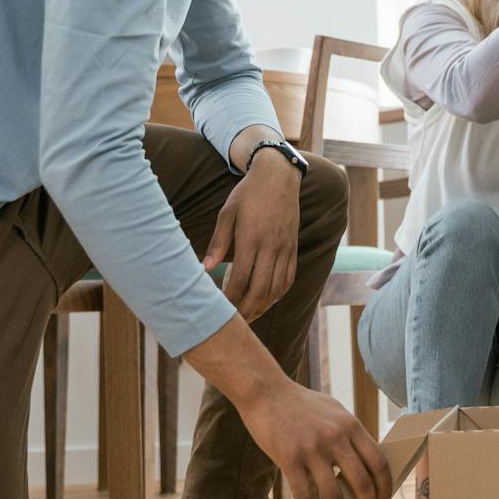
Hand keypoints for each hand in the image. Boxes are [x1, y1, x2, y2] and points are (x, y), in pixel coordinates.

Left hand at [203, 147, 300, 321]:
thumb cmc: (248, 194)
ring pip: (277, 288)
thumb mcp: (227, 213)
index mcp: (252, 238)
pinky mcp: (293, 248)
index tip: (219, 309)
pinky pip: (289, 278)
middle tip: (234, 322)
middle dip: (246, 310)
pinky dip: (278, 294)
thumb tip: (204, 269)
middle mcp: (272, 246)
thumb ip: (218, 243)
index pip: (241, 279)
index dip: (230, 299)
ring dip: (263, 306)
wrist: (279, 176)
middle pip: (260, 290)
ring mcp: (286, 248)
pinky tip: (267, 300)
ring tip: (249, 316)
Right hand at [241, 375, 392, 498]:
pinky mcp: (288, 457)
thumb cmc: (301, 403)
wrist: (266, 391)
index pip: (378, 462)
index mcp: (351, 425)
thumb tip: (366, 461)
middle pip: (361, 482)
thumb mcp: (335, 411)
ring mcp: (312, 448)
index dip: (384, 486)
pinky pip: (303, 493)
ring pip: (333, 494)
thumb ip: (350, 433)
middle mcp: (335, 437)